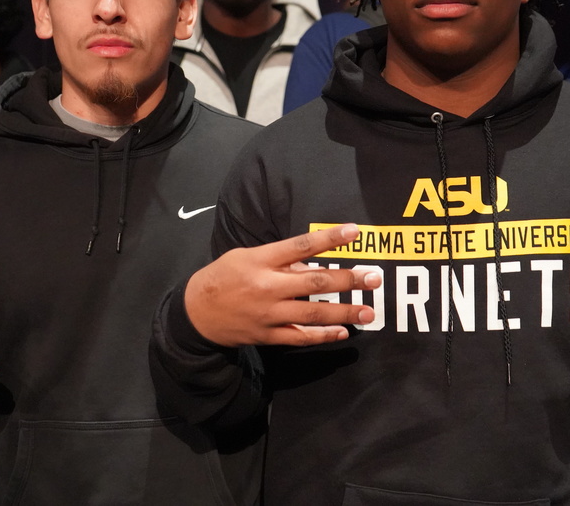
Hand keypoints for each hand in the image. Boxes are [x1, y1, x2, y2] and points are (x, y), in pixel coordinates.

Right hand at [185, 223, 381, 346]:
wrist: (196, 313)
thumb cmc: (223, 277)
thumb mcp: (245, 257)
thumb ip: (278, 259)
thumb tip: (310, 260)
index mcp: (261, 261)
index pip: (301, 245)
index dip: (329, 238)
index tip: (354, 232)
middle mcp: (268, 287)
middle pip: (315, 281)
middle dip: (348, 280)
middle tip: (373, 278)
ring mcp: (269, 314)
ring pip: (313, 313)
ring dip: (343, 313)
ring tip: (368, 311)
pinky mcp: (268, 335)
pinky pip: (300, 337)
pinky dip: (322, 336)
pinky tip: (342, 333)